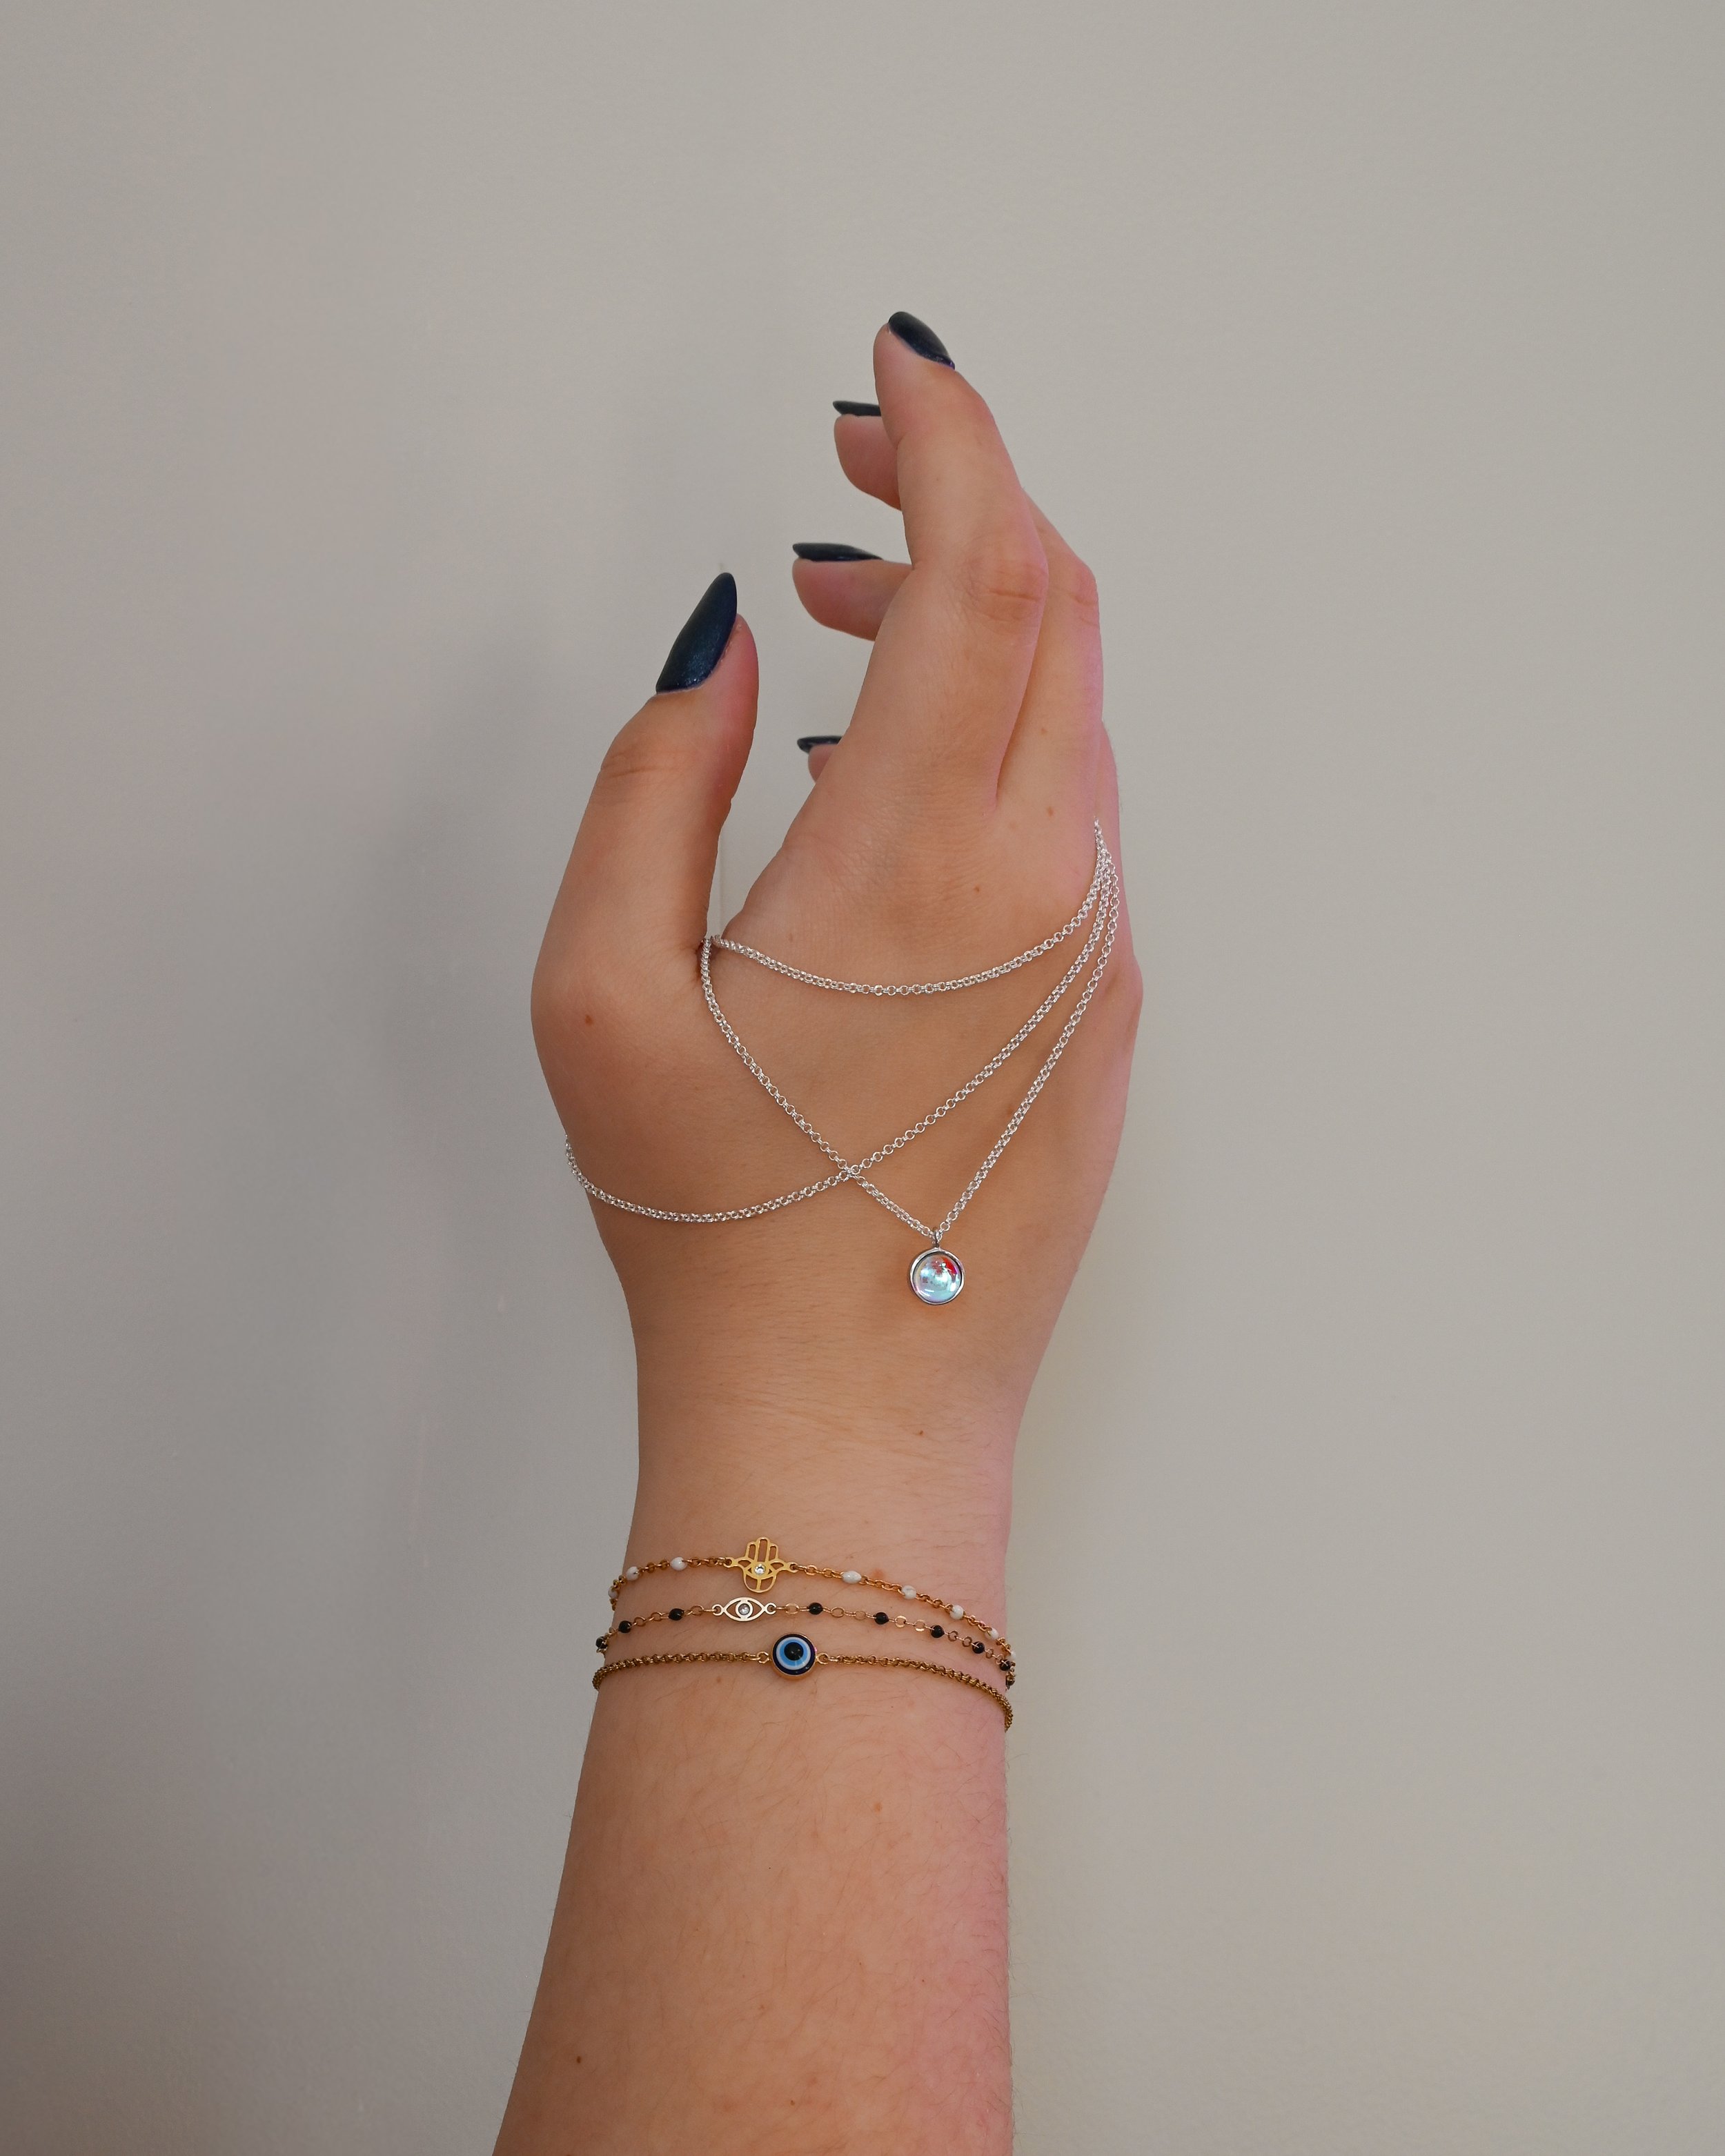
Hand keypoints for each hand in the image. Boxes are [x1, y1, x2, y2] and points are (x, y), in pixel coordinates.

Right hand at [532, 317, 1139, 1494]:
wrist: (851, 1416)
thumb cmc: (714, 1226)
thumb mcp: (598, 992)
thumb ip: (651, 783)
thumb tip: (723, 643)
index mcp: (919, 858)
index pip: (984, 570)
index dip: (951, 437)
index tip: (897, 369)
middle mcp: (1045, 884)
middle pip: (1054, 607)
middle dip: (963, 495)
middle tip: (848, 467)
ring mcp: (1096, 950)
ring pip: (1070, 705)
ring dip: (970, 619)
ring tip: (835, 609)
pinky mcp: (1108, 1010)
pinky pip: (1073, 809)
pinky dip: (997, 731)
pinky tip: (886, 769)